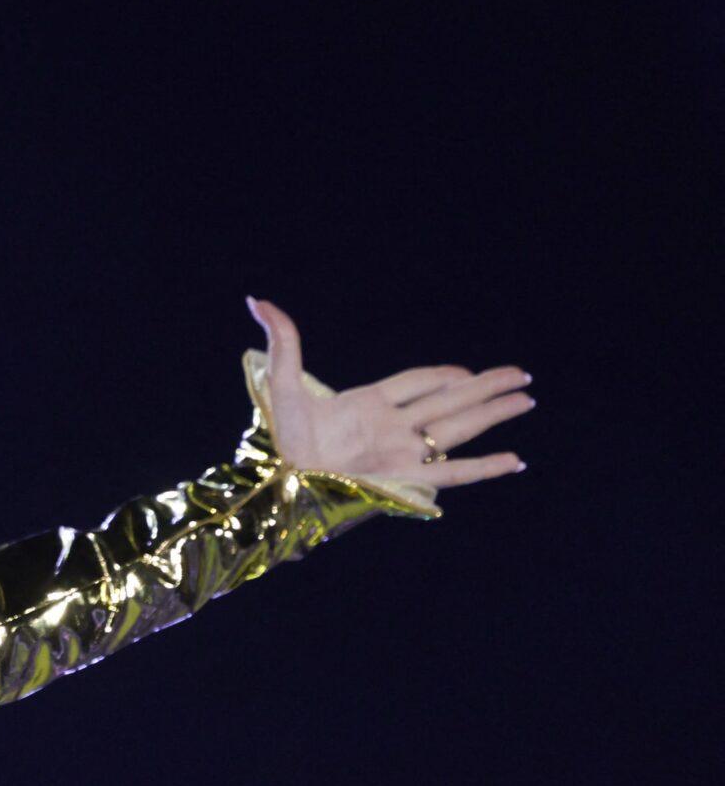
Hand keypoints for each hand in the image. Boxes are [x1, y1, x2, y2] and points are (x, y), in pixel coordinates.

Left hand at [245, 296, 531, 495]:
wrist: (279, 485)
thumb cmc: (280, 440)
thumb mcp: (281, 385)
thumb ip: (284, 342)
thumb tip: (259, 300)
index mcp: (367, 403)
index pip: (417, 383)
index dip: (444, 375)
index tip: (470, 371)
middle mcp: (392, 427)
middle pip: (450, 402)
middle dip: (486, 387)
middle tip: (522, 375)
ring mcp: (402, 453)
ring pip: (459, 428)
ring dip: (493, 413)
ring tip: (526, 400)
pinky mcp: (405, 479)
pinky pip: (455, 473)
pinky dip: (486, 467)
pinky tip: (515, 459)